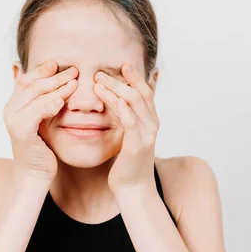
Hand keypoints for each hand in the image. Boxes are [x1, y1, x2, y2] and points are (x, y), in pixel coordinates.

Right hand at [4, 61, 77, 182]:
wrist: (34, 173)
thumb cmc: (42, 147)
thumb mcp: (42, 120)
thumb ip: (44, 101)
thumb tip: (54, 83)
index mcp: (15, 104)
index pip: (28, 80)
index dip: (42, 70)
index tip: (60, 63)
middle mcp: (11, 109)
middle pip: (32, 85)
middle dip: (54, 76)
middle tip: (74, 71)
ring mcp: (14, 120)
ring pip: (36, 97)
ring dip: (56, 88)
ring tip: (74, 82)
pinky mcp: (21, 132)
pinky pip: (36, 113)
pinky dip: (49, 105)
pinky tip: (62, 101)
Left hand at [93, 63, 159, 190]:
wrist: (133, 187)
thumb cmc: (128, 161)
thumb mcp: (130, 133)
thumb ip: (129, 114)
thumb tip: (122, 98)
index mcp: (150, 119)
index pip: (145, 91)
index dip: (135, 76)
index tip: (121, 64)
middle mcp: (152, 123)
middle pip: (139, 93)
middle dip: (121, 80)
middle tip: (101, 72)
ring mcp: (147, 134)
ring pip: (134, 104)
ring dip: (115, 90)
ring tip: (98, 82)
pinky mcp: (137, 146)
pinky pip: (131, 123)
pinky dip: (123, 110)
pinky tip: (114, 101)